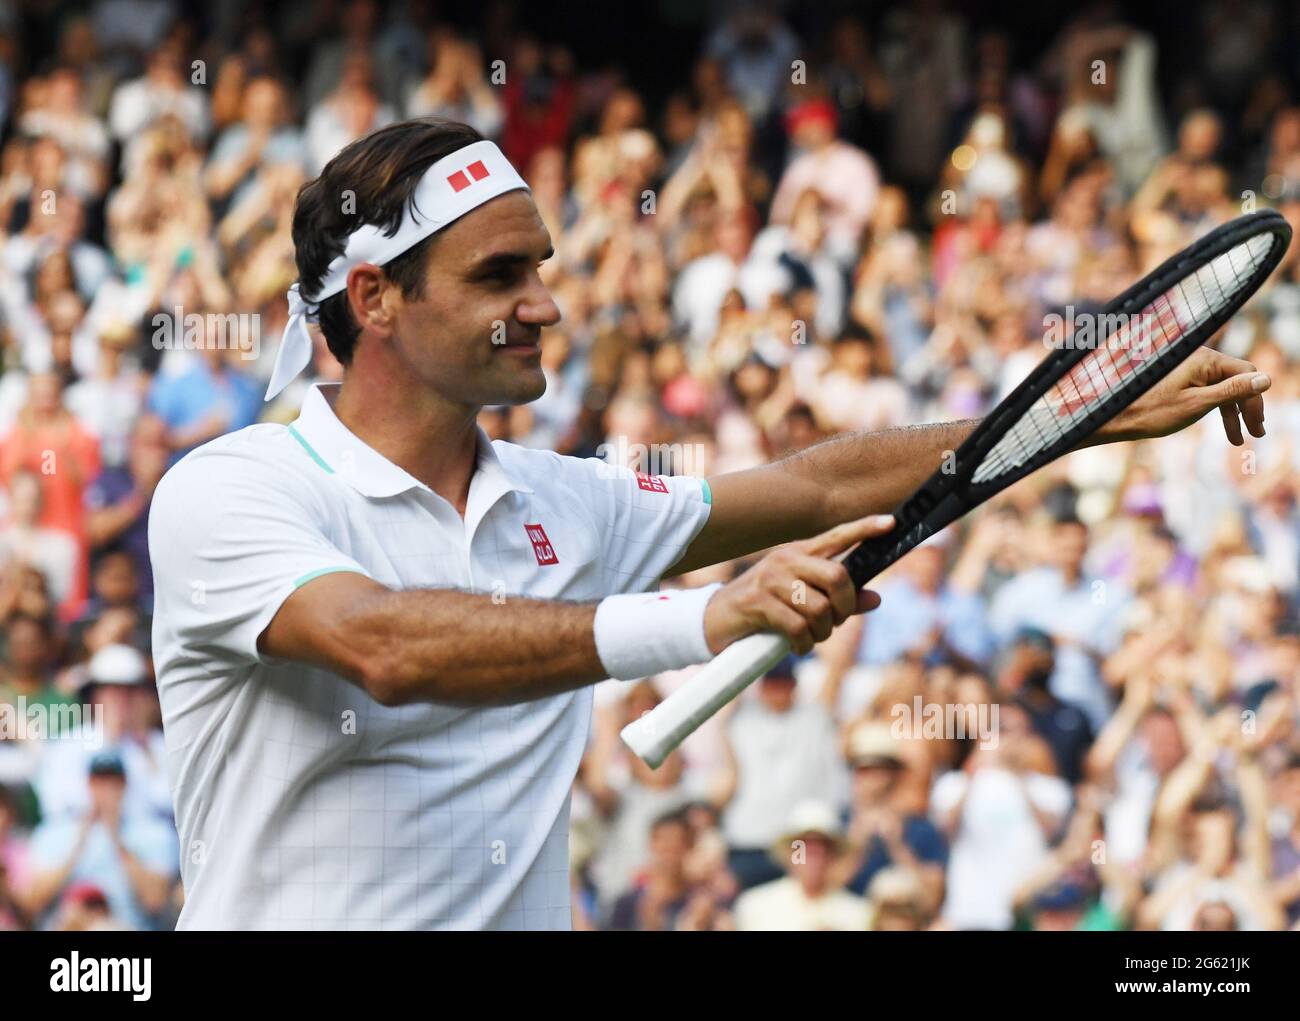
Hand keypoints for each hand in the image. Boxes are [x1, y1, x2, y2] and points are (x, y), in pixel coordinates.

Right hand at [703, 515, 891, 654]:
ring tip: (811, 637)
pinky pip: (798, 626)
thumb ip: (839, 598)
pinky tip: (797, 645)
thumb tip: (876, 598)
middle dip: (845, 606)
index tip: (891, 523)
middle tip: (837, 621)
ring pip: (820, 608)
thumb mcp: (801, 598)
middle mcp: (786, 560)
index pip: (836, 536)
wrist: (716, 620)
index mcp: (799, 553)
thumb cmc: (765, 607)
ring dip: (823, 632)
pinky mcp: (759, 602)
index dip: (864, 529)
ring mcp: (771, 579)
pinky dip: (804, 643)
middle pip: (838, 576)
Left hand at [1095, 347, 1268, 445]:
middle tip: (1256, 433)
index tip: (1257, 425)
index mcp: (1204, 359)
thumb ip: (1232, 391)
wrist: (1116, 416)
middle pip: (1236, 380)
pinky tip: (1223, 428)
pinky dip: (1216, 408)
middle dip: (1247, 407)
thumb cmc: (1152, 412)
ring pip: (1222, 388)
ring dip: (1233, 412)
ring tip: (1238, 439)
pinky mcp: (1181, 379)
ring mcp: (1189, 368)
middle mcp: (1198, 358)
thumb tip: (1266, 379)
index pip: (1245, 372)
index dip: (1255, 399)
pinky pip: (1207, 391)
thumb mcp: (1197, 404)